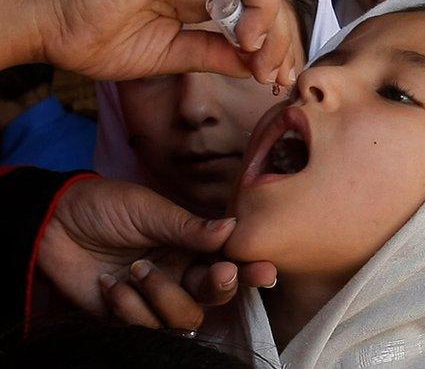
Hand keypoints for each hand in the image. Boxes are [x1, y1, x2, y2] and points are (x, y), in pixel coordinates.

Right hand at [9, 0, 297, 84]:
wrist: (54, 37)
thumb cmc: (105, 41)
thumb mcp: (176, 57)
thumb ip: (218, 55)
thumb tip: (261, 65)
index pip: (256, 10)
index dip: (276, 41)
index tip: (277, 76)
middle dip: (277, 30)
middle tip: (274, 67)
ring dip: (264, 1)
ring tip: (260, 39)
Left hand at [37, 179, 275, 325]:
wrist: (52, 224)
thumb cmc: (104, 206)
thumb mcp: (148, 209)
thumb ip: (189, 226)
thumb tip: (232, 227)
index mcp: (191, 245)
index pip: (228, 261)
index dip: (248, 270)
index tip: (263, 270)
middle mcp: (179, 273)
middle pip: (214, 296)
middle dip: (219, 287)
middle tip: (218, 273)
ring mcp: (154, 297)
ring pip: (184, 318)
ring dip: (164, 297)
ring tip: (135, 271)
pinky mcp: (127, 316)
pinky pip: (144, 328)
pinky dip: (129, 309)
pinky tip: (111, 285)